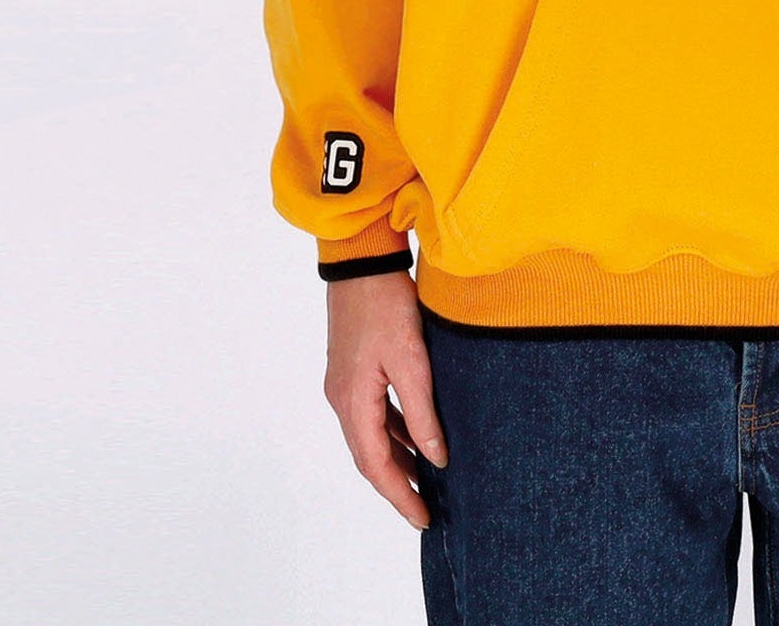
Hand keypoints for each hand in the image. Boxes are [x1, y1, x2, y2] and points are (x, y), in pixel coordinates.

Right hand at [323, 270, 447, 527]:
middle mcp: (341, 399)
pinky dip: (392, 431)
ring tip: (424, 478)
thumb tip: (437, 458)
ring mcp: (344, 384)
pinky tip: (413, 434)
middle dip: (396, 485)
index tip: (423, 518)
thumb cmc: (385, 305)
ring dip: (395, 458)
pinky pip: (372, 413)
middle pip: (369, 456)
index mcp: (353, 403)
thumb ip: (423, 413)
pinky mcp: (352, 369)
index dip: (399, 496)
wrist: (361, 261)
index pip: (376, 466)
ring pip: (370, 435)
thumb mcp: (412, 361)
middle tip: (425, 508)